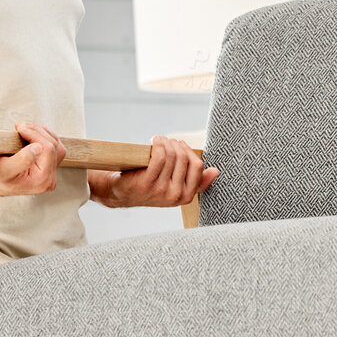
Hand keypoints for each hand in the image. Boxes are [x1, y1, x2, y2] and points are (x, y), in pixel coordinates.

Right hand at [0, 122, 66, 195]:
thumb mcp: (4, 168)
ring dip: (41, 134)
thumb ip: (23, 160)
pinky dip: (43, 139)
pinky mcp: (47, 169)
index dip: (35, 134)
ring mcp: (49, 174)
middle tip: (20, 126)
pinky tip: (32, 134)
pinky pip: (53, 150)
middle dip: (37, 131)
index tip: (19, 128)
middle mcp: (49, 179)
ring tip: (25, 129)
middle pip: (54, 146)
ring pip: (56, 146)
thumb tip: (38, 147)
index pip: (48, 149)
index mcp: (42, 179)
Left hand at [94, 135, 217, 209]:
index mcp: (186, 197)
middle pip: (184, 158)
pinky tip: (154, 141)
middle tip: (166, 141)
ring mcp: (161, 190)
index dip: (189, 151)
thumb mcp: (175, 187)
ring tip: (159, 140)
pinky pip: (160, 156)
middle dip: (176, 144)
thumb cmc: (150, 186)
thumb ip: (196, 181)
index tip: (179, 146)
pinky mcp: (147, 182)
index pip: (198, 166)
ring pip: (172, 155)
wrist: (121, 193)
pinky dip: (158, 144)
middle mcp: (175, 195)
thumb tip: (215, 171)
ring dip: (166, 142)